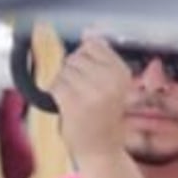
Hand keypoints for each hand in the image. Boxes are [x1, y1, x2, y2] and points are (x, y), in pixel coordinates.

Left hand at [50, 36, 130, 162]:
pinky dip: (55, 92)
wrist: (101, 147)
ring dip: (63, 82)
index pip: (94, 45)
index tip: (89, 72)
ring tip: (75, 97)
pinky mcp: (73, 103)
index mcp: (122, 72)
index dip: (85, 57)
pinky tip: (65, 103)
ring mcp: (91, 92)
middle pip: (75, 57)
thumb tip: (89, 29)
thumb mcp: (111, 83)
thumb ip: (99, 57)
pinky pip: (55, 84)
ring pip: (64, 70)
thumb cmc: (104, 113)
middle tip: (81, 89)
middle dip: (72, 71)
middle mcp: (109, 81)